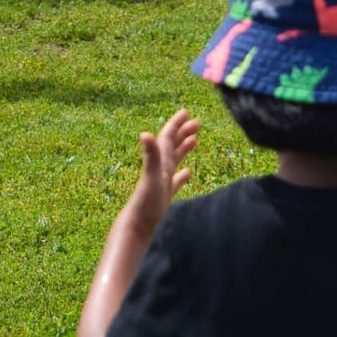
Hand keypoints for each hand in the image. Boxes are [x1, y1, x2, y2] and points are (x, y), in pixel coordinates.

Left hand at [125, 109, 200, 229]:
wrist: (138, 225)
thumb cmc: (145, 201)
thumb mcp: (151, 175)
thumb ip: (151, 155)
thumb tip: (145, 133)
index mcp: (159, 161)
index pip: (168, 137)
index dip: (176, 124)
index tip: (186, 112)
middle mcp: (160, 169)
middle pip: (173, 146)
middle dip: (183, 132)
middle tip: (197, 122)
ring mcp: (162, 182)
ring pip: (175, 160)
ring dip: (184, 149)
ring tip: (194, 140)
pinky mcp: (164, 195)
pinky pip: (175, 181)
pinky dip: (181, 175)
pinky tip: (187, 173)